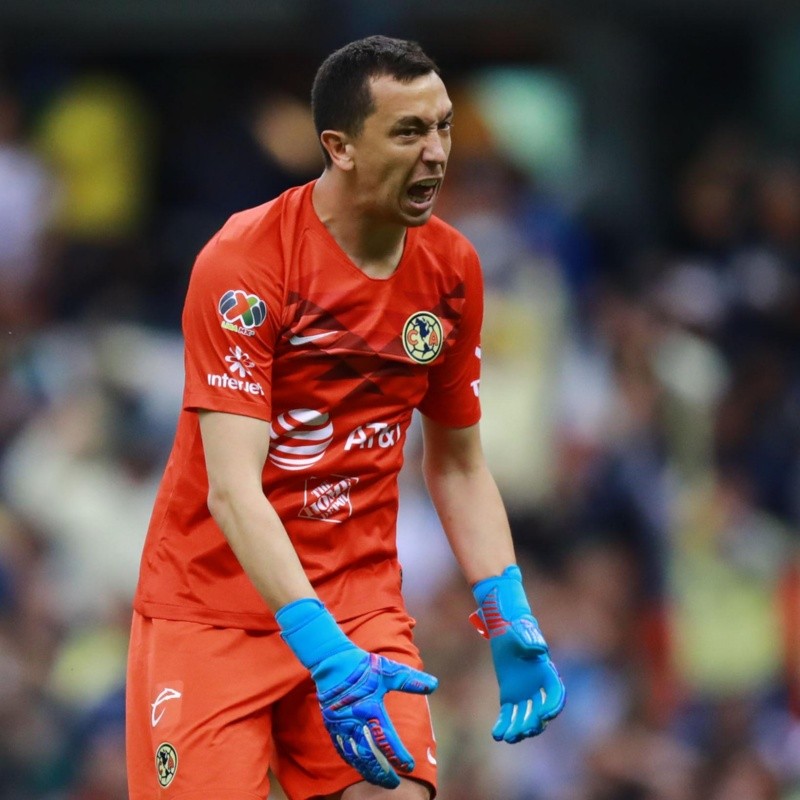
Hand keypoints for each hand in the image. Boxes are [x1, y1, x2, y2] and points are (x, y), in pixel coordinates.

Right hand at [313, 648, 437, 786]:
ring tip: (380, 780)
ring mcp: (341, 725)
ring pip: (354, 755)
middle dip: (382, 772)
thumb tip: (434, 685)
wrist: (332, 661)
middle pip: (368, 755)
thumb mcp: (389, 670)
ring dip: (367, 770)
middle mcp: (354, 721)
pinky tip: (360, 765)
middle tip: (395, 783)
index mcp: (370, 709)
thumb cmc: (363, 666)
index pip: (386, 740)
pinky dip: (353, 759)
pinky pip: (342, 748)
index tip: (409, 766)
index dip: (398, 755)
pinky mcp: (332, 725)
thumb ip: (410, 681)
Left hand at [471, 565, 565, 742]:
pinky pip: (508, 714)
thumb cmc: (516, 629)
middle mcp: (537, 686)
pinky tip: (496, 734)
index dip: (552, 706)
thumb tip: (539, 649)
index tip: (543, 715)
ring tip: (509, 737)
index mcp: (546, 672)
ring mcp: (524, 693)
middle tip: (524, 731)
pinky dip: (503, 725)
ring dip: (518, 729)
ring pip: (524, 716)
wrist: (504, 629)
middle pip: (540, 711)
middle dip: (534, 723)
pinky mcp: (509, 695)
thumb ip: (530, 641)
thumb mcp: (522, 632)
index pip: (555, 693)